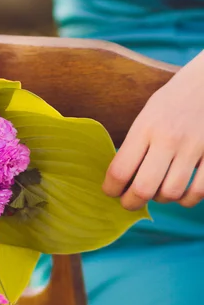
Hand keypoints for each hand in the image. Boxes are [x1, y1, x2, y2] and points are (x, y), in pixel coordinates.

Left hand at [103, 51, 203, 209]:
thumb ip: (134, 144)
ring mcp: (194, 147)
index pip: (119, 171)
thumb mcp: (147, 114)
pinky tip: (181, 193)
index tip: (111, 191)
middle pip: (143, 189)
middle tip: (129, 201)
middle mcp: (168, 138)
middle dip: (131, 203)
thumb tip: (120, 180)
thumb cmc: (174, 101)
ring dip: (160, 199)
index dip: (110, 189)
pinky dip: (186, 199)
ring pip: (171, 194)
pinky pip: (198, 192)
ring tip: (157, 192)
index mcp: (145, 127)